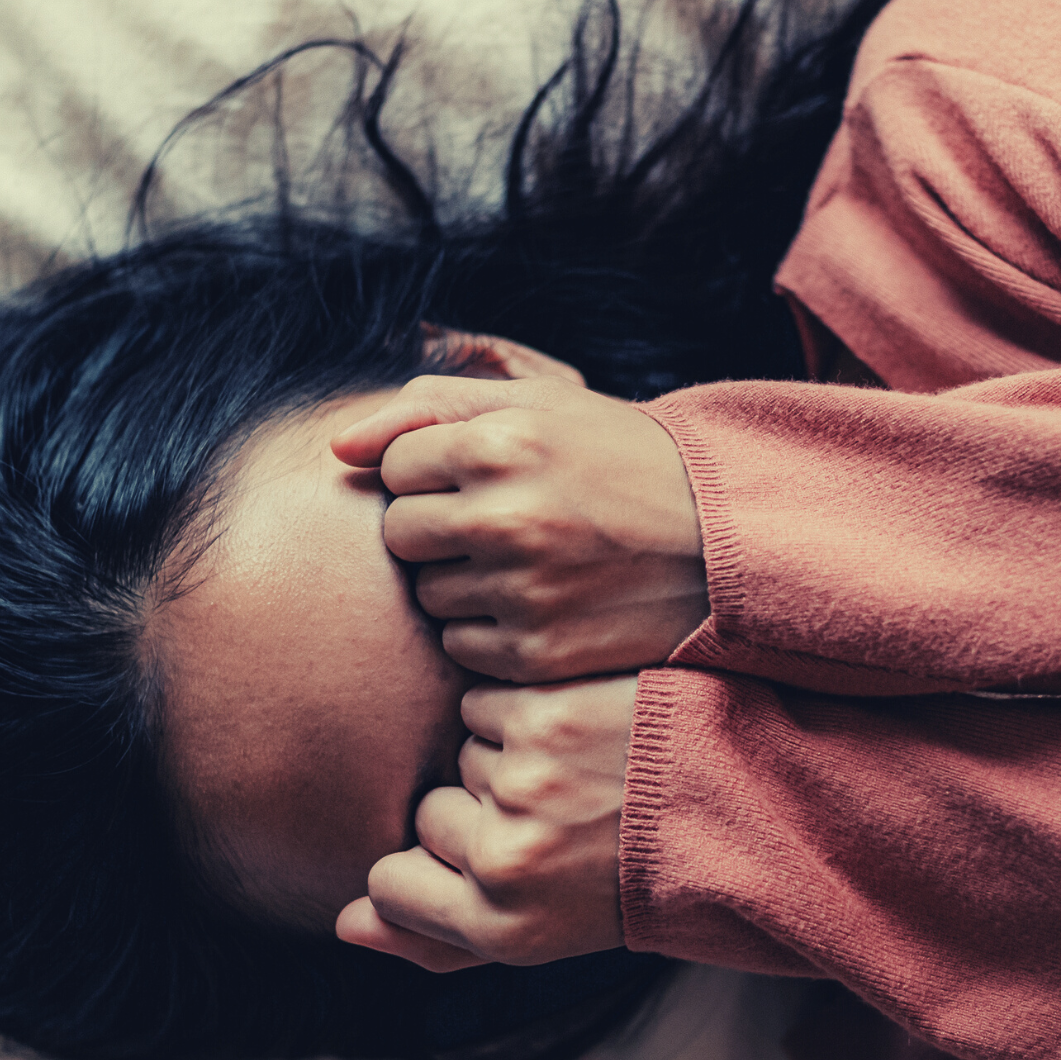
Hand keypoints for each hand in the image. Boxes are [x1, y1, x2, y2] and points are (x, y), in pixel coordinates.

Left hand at [333, 374, 706, 682]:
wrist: (724, 540)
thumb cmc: (620, 460)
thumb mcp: (540, 406)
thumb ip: (429, 408)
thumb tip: (336, 448)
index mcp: (501, 443)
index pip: (394, 469)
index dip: (433, 472)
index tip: (488, 477)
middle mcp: (505, 517)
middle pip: (399, 536)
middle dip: (438, 528)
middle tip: (505, 522)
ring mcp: (521, 591)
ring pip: (428, 596)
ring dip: (461, 583)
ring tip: (531, 562)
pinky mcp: (537, 653)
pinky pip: (462, 651)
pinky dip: (491, 633)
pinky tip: (544, 606)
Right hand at [336, 675, 637, 971]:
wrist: (746, 804)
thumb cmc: (636, 875)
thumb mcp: (546, 935)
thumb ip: (439, 941)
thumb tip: (345, 925)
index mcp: (503, 928)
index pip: (391, 885)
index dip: (435, 866)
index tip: (500, 861)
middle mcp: (505, 862)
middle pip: (429, 815)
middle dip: (484, 808)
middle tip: (569, 817)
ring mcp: (519, 784)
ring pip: (460, 752)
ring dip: (509, 752)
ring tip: (588, 772)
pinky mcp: (540, 715)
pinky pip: (486, 702)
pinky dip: (526, 708)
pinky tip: (585, 728)